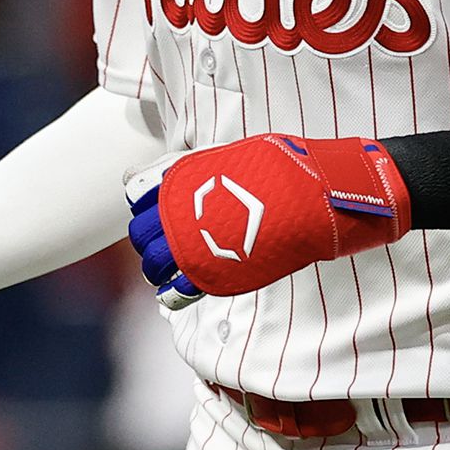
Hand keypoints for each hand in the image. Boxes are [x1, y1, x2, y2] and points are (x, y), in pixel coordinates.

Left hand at [124, 135, 410, 305]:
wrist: (311, 195)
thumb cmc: (279, 172)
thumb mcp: (231, 157)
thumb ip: (204, 169)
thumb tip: (182, 171)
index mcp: (182, 181)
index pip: (138, 197)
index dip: (143, 208)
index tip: (151, 214)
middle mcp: (180, 212)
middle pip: (141, 234)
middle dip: (147, 241)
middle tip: (160, 246)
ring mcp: (194, 244)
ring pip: (153, 263)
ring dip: (156, 267)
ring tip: (165, 271)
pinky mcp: (213, 271)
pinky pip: (177, 290)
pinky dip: (173, 292)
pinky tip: (176, 291)